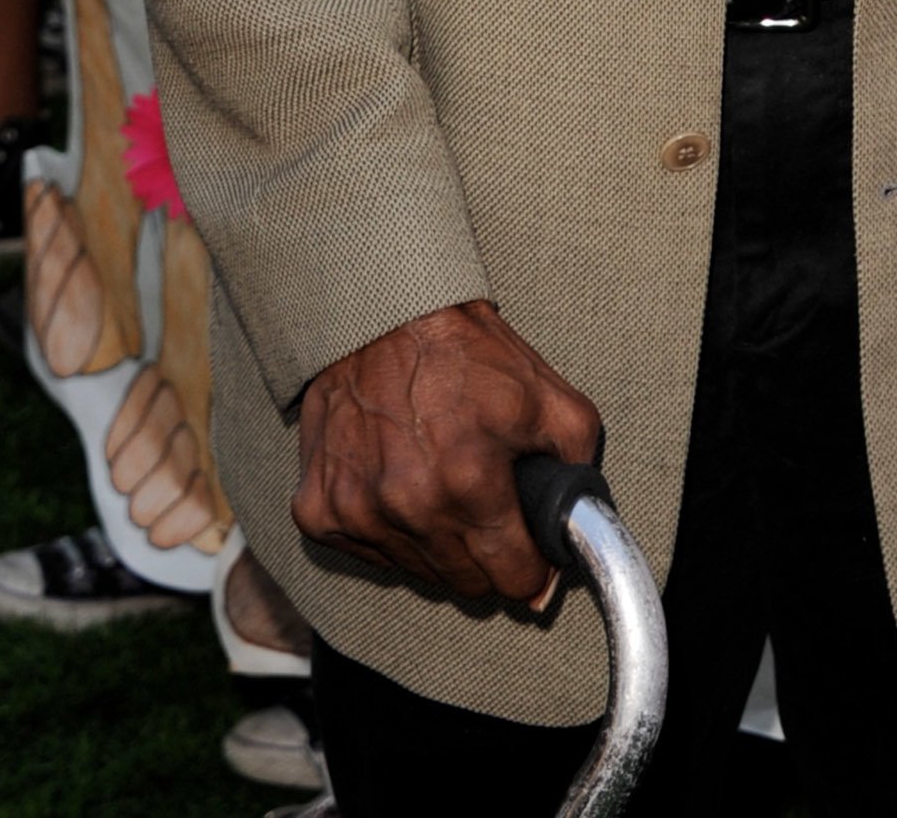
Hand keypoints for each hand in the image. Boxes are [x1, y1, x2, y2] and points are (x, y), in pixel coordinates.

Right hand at [290, 300, 602, 604]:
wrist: (380, 313)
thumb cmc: (465, 351)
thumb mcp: (546, 393)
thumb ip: (577, 464)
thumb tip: (576, 531)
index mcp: (469, 483)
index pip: (514, 580)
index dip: (530, 565)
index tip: (526, 544)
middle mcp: (409, 508)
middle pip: (466, 583)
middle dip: (485, 554)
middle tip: (484, 504)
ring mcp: (358, 513)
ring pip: (417, 571)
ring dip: (435, 542)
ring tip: (439, 482)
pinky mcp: (319, 510)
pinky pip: (366, 551)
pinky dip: (386, 529)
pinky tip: (395, 481)